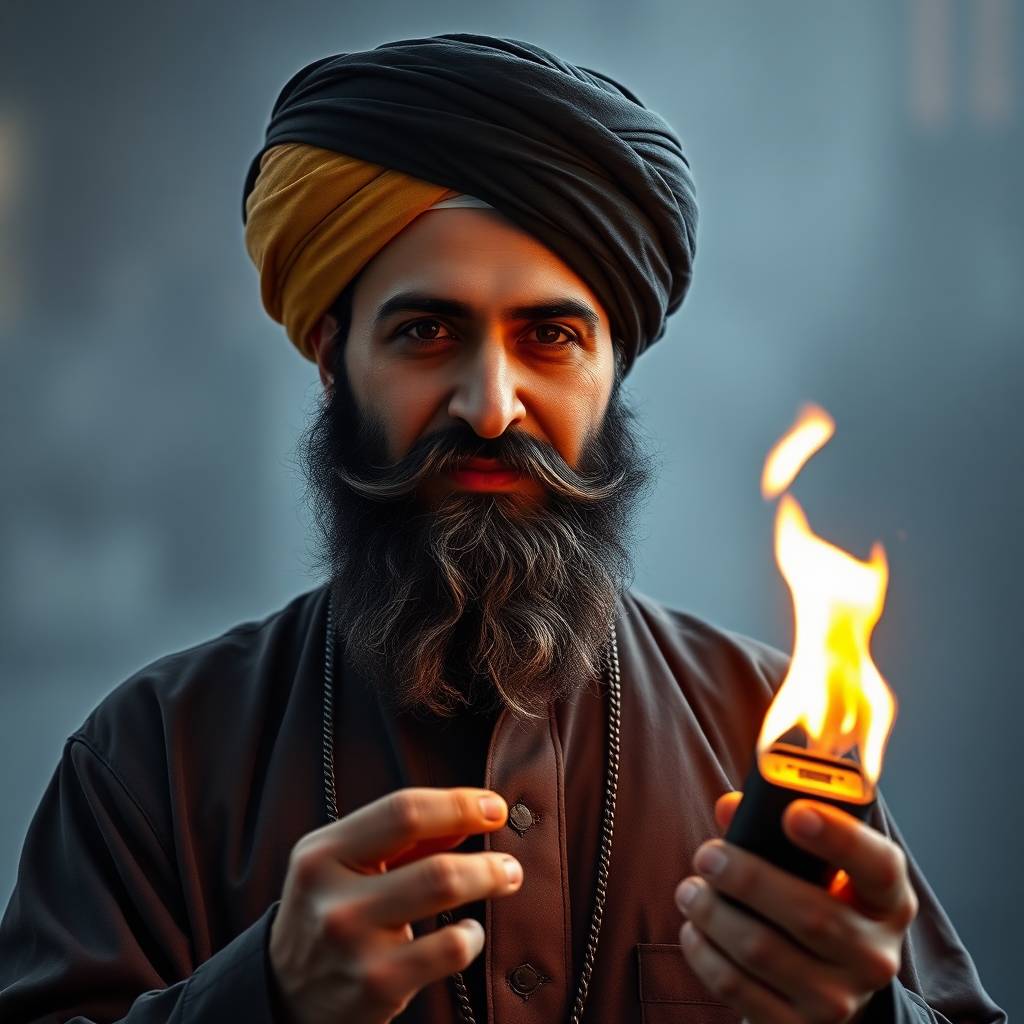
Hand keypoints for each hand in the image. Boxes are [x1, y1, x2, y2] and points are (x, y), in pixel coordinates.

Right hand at [270, 787, 522, 1023]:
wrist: (285, 993)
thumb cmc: (328, 911)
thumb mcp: (346, 861)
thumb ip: (404, 837)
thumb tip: (472, 813)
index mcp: (322, 852)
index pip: (403, 811)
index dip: (459, 804)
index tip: (495, 806)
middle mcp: (334, 897)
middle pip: (435, 865)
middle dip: (487, 859)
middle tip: (510, 862)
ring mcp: (355, 944)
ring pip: (445, 899)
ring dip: (488, 883)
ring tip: (504, 881)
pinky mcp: (377, 986)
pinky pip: (448, 950)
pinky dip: (470, 938)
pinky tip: (466, 936)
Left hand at [674, 792, 917, 1023]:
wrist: (831, 991)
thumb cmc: (815, 907)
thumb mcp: (818, 871)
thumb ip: (775, 830)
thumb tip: (730, 808)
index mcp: (887, 903)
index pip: (880, 867)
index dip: (840, 837)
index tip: (793, 813)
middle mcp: (874, 956)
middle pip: (811, 914)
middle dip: (747, 878)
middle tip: (707, 856)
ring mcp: (840, 1000)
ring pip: (763, 951)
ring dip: (713, 913)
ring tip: (690, 891)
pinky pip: (738, 989)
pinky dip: (705, 954)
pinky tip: (694, 930)